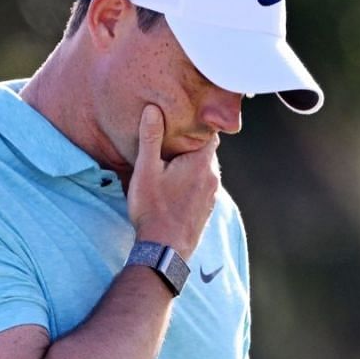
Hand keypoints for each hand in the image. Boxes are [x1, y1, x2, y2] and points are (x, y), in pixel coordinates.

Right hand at [128, 104, 219, 254]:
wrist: (165, 248)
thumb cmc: (153, 208)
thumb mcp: (146, 170)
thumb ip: (151, 138)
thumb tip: (153, 109)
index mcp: (202, 163)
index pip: (210, 134)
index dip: (198, 125)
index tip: (183, 121)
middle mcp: (213, 177)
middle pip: (208, 151)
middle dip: (193, 144)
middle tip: (172, 139)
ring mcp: (212, 195)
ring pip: (206, 169)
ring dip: (192, 163)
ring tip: (171, 161)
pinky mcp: (207, 208)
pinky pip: (203, 185)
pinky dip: (193, 180)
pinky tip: (176, 184)